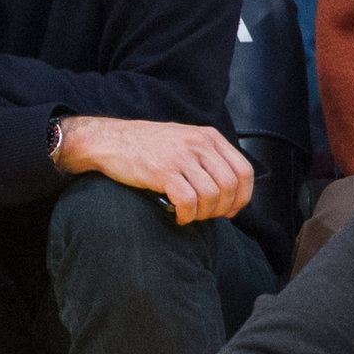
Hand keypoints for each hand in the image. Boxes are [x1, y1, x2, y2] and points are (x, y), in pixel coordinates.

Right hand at [58, 117, 253, 223]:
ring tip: (191, 216)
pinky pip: (188, 201)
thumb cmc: (144, 144)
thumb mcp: (183, 139)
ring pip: (211, 196)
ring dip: (204, 214)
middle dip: (223, 209)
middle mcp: (199, 144)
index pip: (244, 170)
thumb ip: (206, 155)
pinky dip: (187, 215)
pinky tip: (179, 217)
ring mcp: (181, 157)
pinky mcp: (163, 172)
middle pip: (230, 186)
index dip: (243, 196)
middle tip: (209, 217)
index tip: (231, 209)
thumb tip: (227, 186)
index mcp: (208, 136)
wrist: (109, 141)